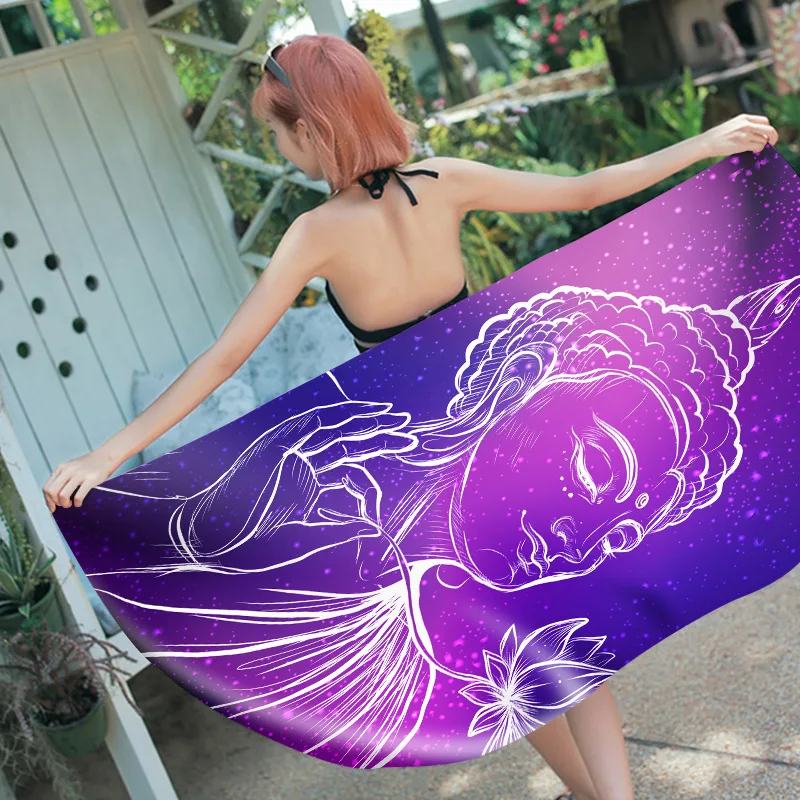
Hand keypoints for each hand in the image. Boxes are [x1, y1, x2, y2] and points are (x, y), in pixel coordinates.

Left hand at [43, 449, 116, 511]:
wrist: (106, 456)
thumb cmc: (90, 465)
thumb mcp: (72, 467)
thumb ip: (63, 477)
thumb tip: (55, 496)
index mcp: (61, 468)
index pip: (47, 487)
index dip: (48, 500)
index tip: (52, 507)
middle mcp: (68, 470)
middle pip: (52, 492)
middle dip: (55, 503)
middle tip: (62, 505)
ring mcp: (79, 474)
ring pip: (63, 495)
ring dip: (65, 504)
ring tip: (70, 504)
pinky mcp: (91, 479)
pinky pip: (78, 496)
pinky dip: (77, 503)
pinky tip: (79, 503)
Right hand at [161, 399, 416, 567]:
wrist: (214, 536)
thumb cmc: (253, 539)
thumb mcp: (307, 533)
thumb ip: (340, 528)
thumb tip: (373, 529)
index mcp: (308, 481)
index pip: (349, 470)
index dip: (373, 477)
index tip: (382, 501)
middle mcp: (302, 461)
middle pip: (348, 442)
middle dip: (380, 436)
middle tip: (409, 433)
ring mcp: (290, 450)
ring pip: (337, 428)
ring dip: (367, 420)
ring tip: (396, 418)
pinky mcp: (279, 443)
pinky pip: (315, 422)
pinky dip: (341, 414)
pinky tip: (364, 412)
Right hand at [700, 113, 778, 158]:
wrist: (705, 142)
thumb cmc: (716, 137)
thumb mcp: (732, 126)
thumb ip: (745, 126)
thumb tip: (757, 135)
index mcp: (744, 118)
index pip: (765, 121)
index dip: (768, 129)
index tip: (766, 136)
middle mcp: (747, 124)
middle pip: (769, 129)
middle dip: (773, 137)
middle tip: (771, 144)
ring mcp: (745, 133)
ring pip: (764, 140)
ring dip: (761, 146)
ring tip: (754, 149)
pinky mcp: (743, 143)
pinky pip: (759, 147)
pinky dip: (758, 150)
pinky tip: (751, 151)